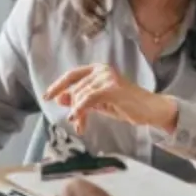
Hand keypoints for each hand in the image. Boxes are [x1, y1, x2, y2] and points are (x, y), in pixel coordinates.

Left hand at [43, 64, 176, 134]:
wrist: (150, 109)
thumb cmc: (126, 105)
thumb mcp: (98, 103)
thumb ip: (80, 99)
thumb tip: (59, 98)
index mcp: (97, 69)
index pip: (72, 75)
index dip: (58, 85)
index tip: (46, 97)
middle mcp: (101, 70)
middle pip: (75, 89)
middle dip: (73, 108)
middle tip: (76, 123)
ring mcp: (107, 77)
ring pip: (80, 96)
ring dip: (78, 113)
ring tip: (82, 125)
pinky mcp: (112, 88)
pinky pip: (88, 99)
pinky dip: (80, 109)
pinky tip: (77, 119)